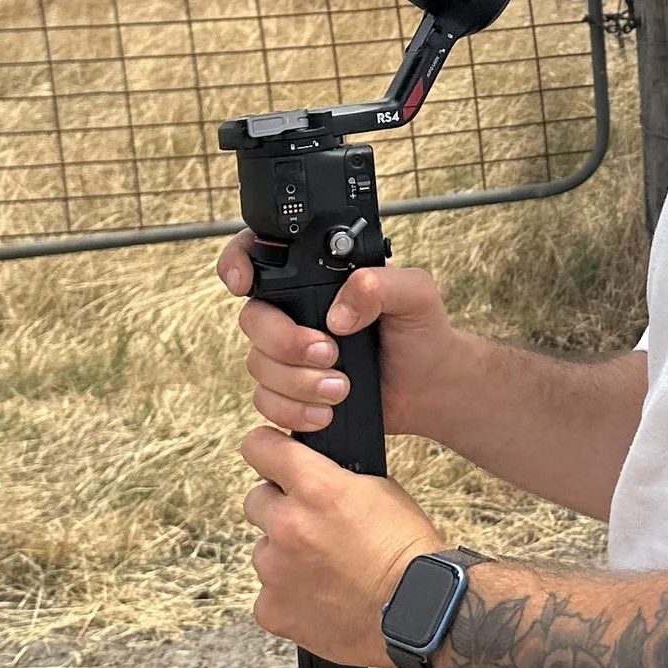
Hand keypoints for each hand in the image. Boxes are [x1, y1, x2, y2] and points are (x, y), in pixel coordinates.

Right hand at [218, 239, 461, 440]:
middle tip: (329, 352)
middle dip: (285, 342)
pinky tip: (327, 411)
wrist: (428, 386)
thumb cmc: (421, 331)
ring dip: (298, 382)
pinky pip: (267, 401)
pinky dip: (294, 410)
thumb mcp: (415, 293)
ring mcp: (289, 354)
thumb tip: (338, 312)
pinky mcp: (291, 391)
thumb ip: (380, 285)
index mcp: (317, 279)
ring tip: (341, 387)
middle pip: (253, 319)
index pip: (259, 255)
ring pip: (258, 365)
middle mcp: (295, 312)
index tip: (245, 283)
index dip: (238, 263)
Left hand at [237, 422, 441, 664]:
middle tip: (312, 526)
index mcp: (316, 488)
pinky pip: (268, 594)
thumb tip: (311, 476)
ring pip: (264, 550)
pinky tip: (322, 597)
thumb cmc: (407, 553)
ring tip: (326, 569)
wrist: (419, 612)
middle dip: (279, 508)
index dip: (267, 450)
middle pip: (256, 501)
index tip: (270, 456)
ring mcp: (275, 571)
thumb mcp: (380, 490)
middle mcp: (288, 525)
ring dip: (285, 555)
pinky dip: (289, 595)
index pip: (260, 447)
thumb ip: (334, 478)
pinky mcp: (272, 609)